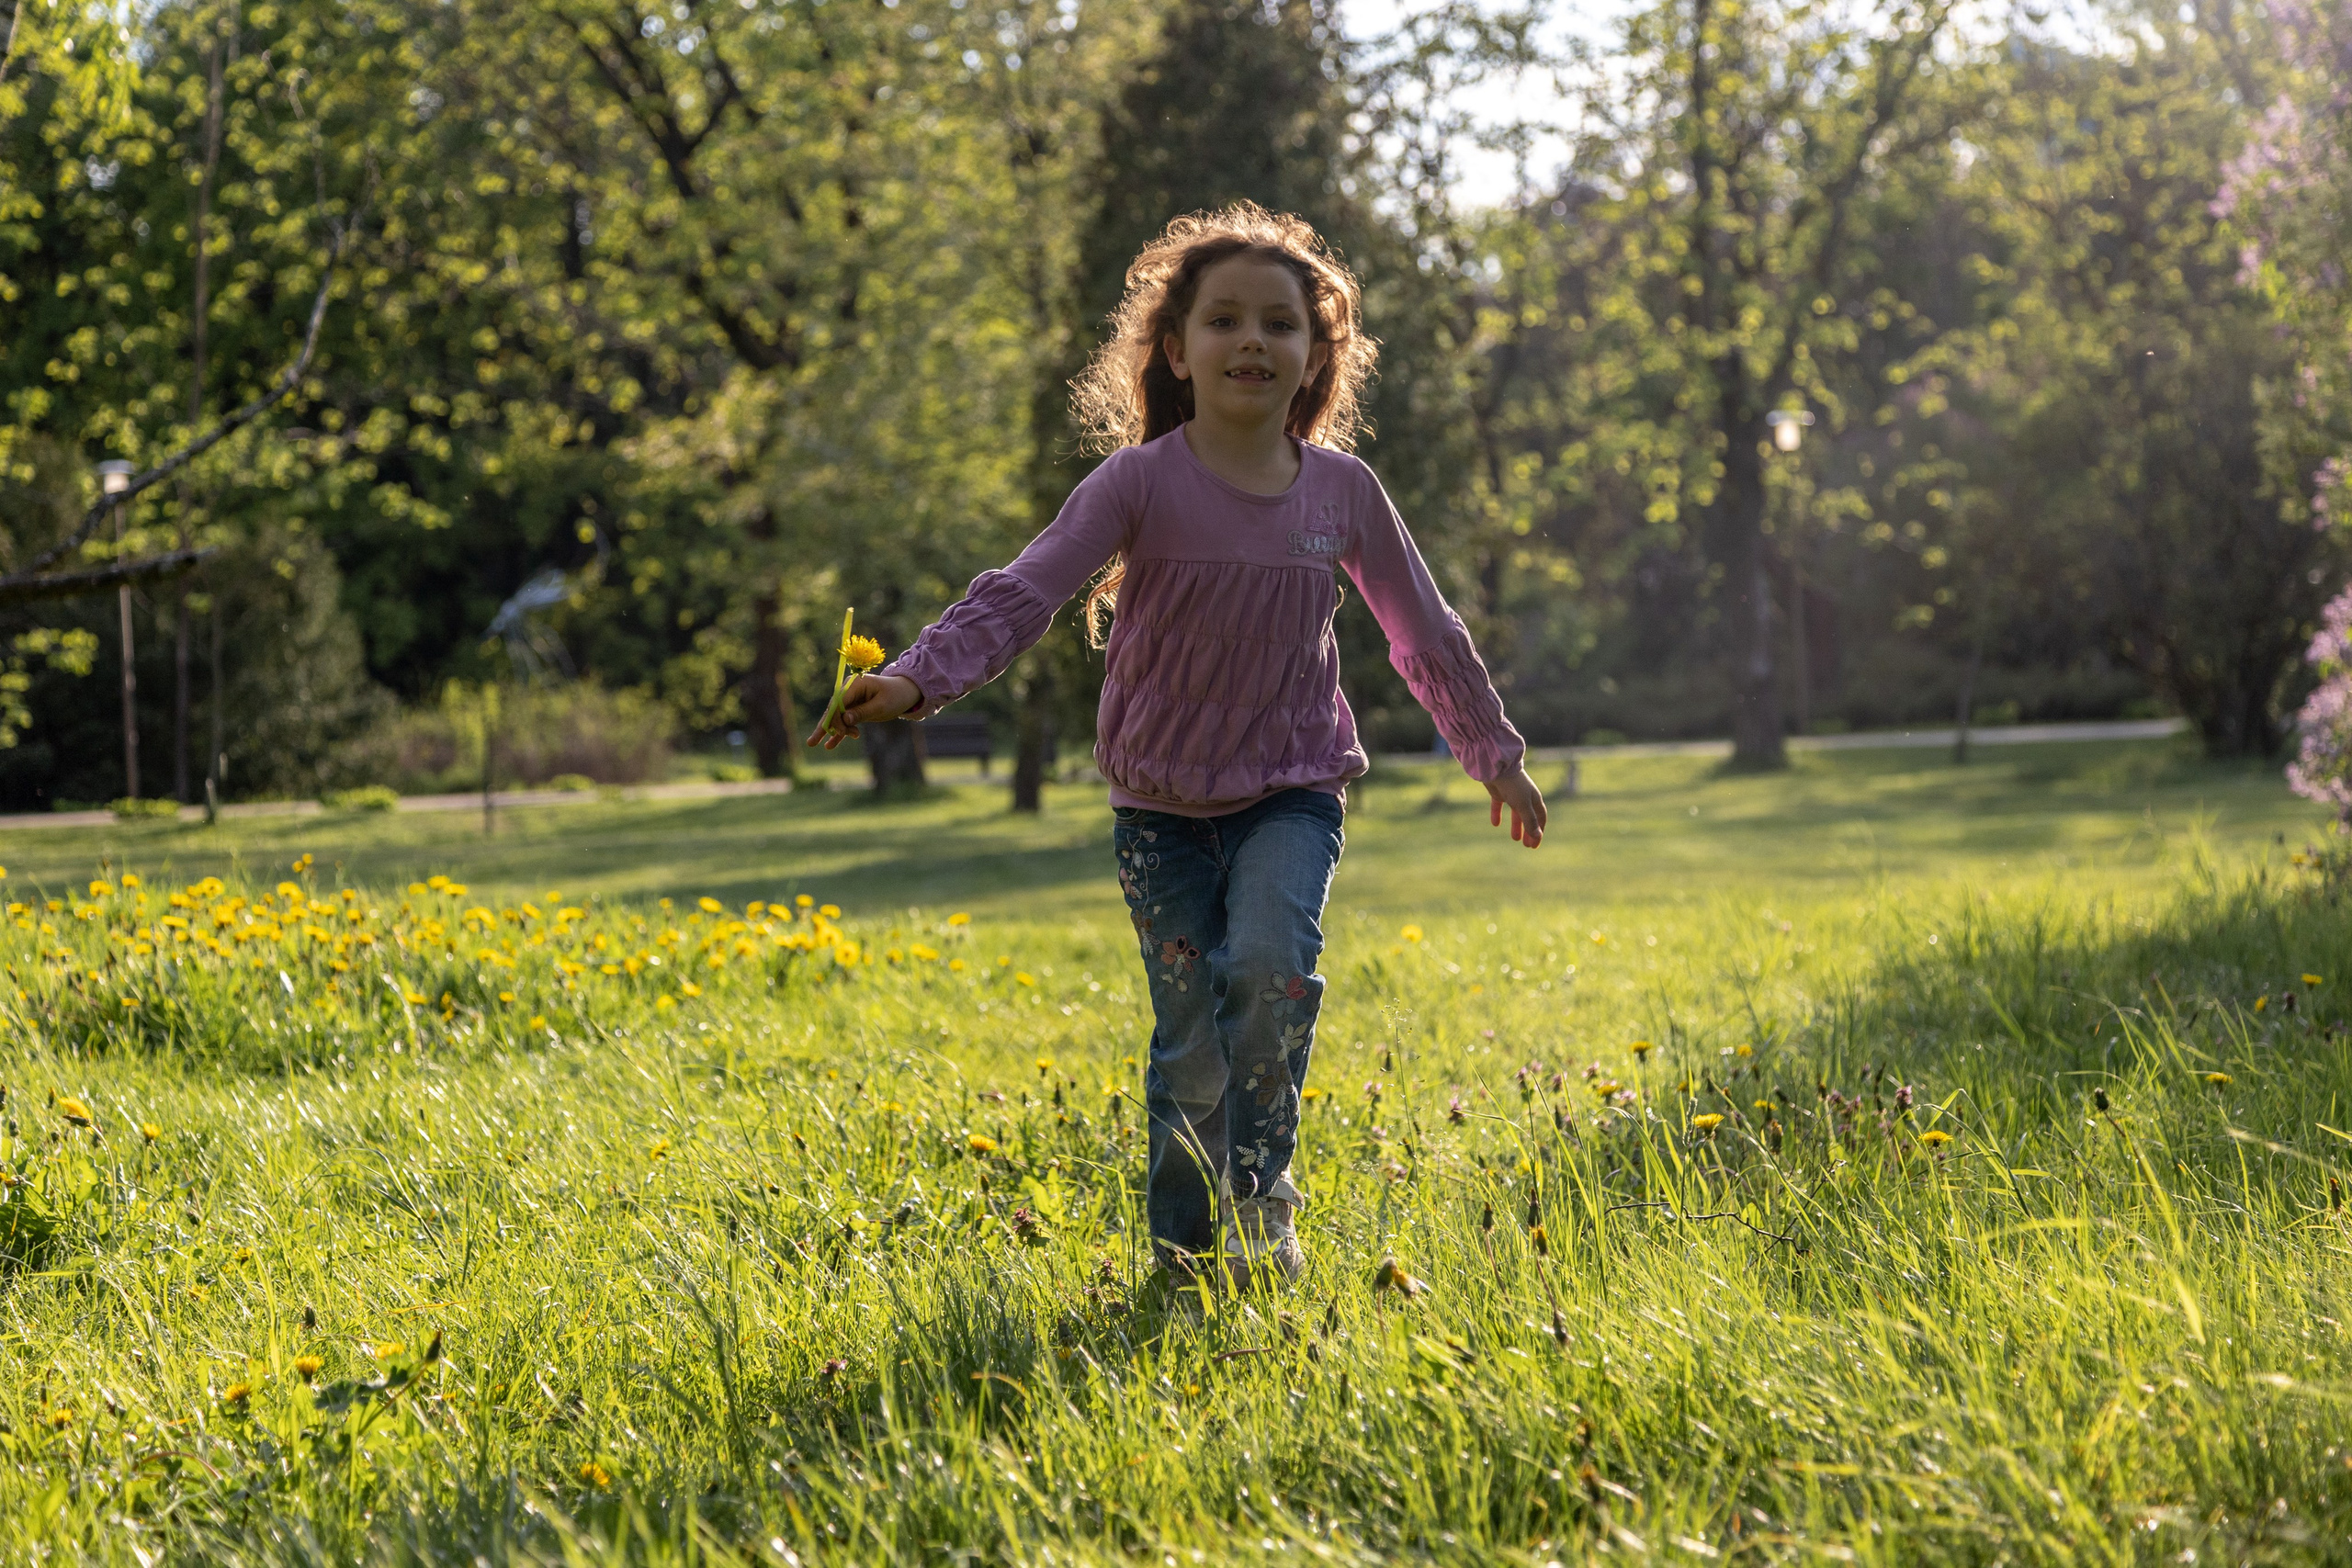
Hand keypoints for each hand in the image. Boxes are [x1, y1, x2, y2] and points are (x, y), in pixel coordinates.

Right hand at [806, 673, 921, 749]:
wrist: (905, 693)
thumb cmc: (895, 696)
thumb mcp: (881, 706)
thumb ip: (862, 712)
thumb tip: (845, 720)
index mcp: (855, 684)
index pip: (838, 702)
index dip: (835, 718)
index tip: (839, 732)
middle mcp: (849, 690)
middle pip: (833, 710)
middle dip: (826, 726)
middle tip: (813, 742)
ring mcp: (850, 700)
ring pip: (836, 717)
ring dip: (831, 731)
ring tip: (813, 743)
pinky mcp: (854, 709)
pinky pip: (844, 722)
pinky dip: (839, 733)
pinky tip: (830, 745)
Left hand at [1484, 765, 1547, 848]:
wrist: (1497, 767)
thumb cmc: (1514, 785)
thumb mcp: (1523, 805)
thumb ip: (1530, 821)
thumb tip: (1538, 836)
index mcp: (1534, 799)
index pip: (1540, 818)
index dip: (1539, 831)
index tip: (1534, 845)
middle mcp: (1525, 796)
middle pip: (1529, 817)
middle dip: (1529, 831)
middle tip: (1527, 845)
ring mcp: (1512, 794)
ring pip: (1516, 813)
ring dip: (1517, 826)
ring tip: (1515, 839)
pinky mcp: (1499, 791)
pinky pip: (1499, 805)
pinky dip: (1497, 814)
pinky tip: (1495, 824)